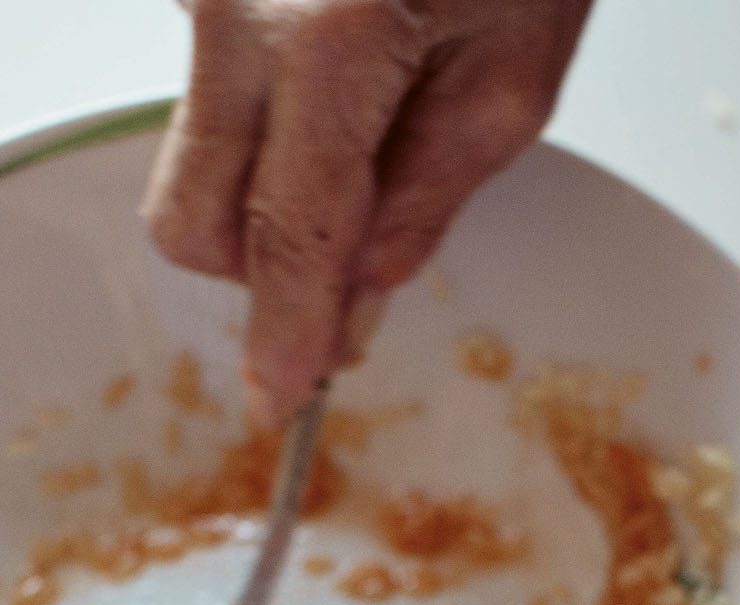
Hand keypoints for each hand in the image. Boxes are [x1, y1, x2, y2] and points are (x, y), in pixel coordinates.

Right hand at [143, 0, 591, 424]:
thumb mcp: (513, 71)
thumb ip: (427, 196)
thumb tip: (358, 295)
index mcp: (329, 39)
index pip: (287, 238)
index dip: (284, 332)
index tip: (282, 395)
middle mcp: (234, 4)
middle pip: (192, 215)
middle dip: (258, 272)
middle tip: (342, 281)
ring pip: (191, 152)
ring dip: (265, 191)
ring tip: (367, 136)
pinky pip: (208, 83)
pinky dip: (266, 117)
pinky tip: (344, 72)